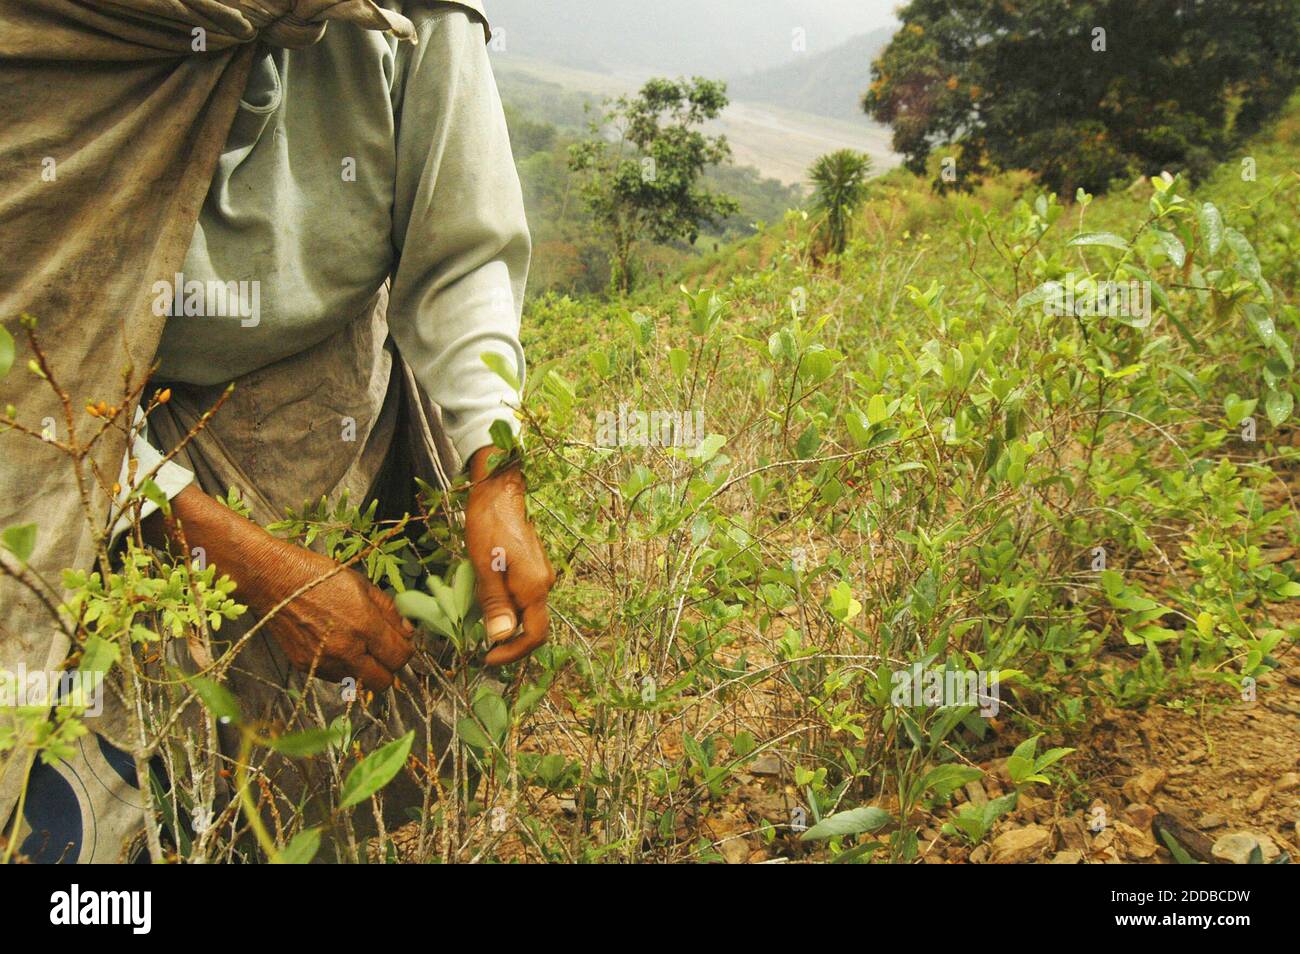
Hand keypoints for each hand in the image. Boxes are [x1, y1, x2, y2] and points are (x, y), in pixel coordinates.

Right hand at [148, 485, 414, 690]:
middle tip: (382, 652)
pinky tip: (334, 645)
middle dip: (388, 669)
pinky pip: (335, 677)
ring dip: (363, 669)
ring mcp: (324, 661)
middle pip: (384, 682)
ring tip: (354, 644)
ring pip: (359, 682)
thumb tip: (408, 633)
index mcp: (364, 625)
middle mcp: (346, 649)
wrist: (274, 581)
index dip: (405, 652)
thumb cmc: (320, 577)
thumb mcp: (362, 584)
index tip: (400, 643)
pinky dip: (341, 667)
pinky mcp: (306, 666)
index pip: (400, 658)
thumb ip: (390, 611)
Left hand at [465, 446, 554, 665]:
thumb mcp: (485, 568)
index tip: (488, 658)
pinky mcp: (533, 566)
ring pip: (526, 610)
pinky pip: (523, 595)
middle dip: (508, 638)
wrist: (499, 490)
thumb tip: (501, 638)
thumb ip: (495, 604)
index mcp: (535, 587)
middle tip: (480, 644)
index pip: (535, 636)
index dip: (513, 653)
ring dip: (506, 620)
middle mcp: (544, 583)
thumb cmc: (489, 525)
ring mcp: (541, 574)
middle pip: (532, 625)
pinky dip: (507, 605)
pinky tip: (487, 594)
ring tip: (479, 616)